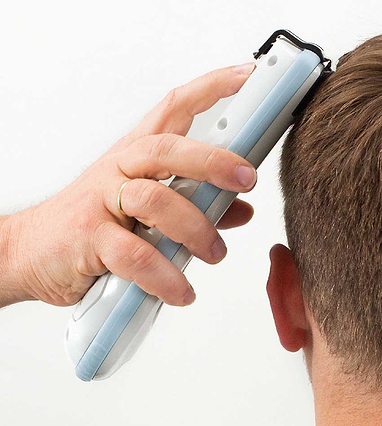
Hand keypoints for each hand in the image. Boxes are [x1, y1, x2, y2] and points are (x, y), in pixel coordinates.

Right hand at [2, 62, 257, 307]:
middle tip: (246, 179)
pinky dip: (166, 276)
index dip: (210, 88)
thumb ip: (197, 207)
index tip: (246, 75)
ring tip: (214, 254)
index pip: (174, 108)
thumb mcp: (148, 211)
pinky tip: (181, 291)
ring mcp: (101, 202)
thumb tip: (242, 209)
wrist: (30, 251)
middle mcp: (119, 170)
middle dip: (212, 161)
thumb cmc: (93, 225)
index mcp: (136, 156)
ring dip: (195, 230)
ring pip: (154, 202)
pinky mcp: (89, 239)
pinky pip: (136, 256)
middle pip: (166, 149)